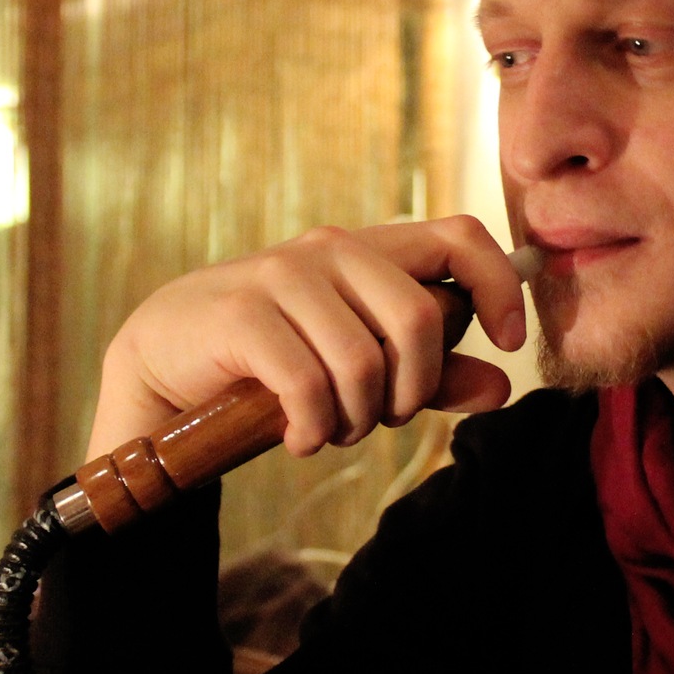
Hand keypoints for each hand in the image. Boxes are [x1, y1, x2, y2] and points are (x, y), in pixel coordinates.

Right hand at [87, 217, 528, 457]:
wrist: (166, 361)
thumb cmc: (273, 363)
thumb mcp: (359, 367)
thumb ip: (431, 375)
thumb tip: (502, 387)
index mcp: (369, 251)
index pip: (459, 236)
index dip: (497, 286)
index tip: (506, 341)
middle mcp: (331, 249)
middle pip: (420, 316)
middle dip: (413, 389)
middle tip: (382, 419)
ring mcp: (283, 275)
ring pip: (364, 359)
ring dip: (356, 418)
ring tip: (331, 430)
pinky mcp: (242, 314)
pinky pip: (308, 383)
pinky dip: (313, 427)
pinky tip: (299, 436)